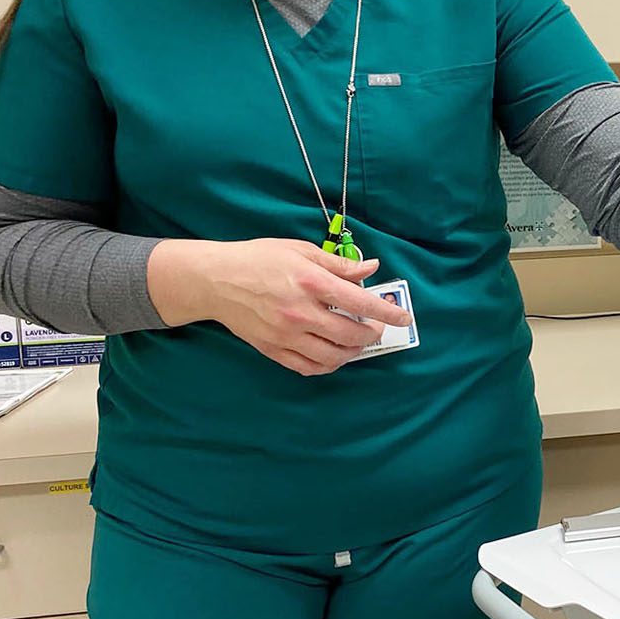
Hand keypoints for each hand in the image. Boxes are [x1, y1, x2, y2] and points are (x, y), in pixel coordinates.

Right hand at [148, 238, 411, 375]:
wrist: (215, 280)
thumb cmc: (259, 259)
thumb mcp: (300, 251)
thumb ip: (339, 264)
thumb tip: (371, 268)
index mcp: (310, 283)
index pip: (359, 302)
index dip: (386, 312)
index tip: (403, 317)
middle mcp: (301, 312)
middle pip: (350, 335)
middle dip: (371, 334)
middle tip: (376, 328)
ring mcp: (286, 335)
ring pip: (332, 357)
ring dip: (352, 353)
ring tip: (357, 342)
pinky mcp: (273, 350)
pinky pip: (308, 367)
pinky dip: (328, 365)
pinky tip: (334, 355)